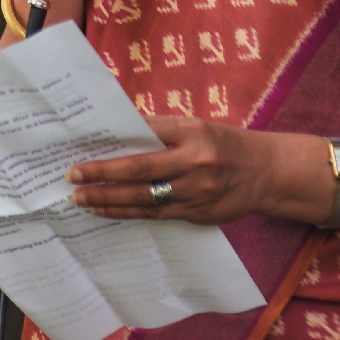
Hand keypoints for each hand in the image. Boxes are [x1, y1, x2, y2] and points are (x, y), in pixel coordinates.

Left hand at [66, 115, 282, 225]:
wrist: (266, 173)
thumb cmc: (225, 143)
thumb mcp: (197, 126)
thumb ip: (161, 129)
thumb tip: (119, 130)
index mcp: (192, 132)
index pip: (145, 133)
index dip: (115, 142)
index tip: (85, 145)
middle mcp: (194, 162)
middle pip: (140, 169)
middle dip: (103, 173)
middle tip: (73, 175)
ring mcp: (196, 191)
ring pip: (144, 197)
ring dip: (109, 198)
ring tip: (81, 198)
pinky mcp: (196, 213)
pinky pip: (155, 214)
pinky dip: (127, 212)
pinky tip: (105, 211)